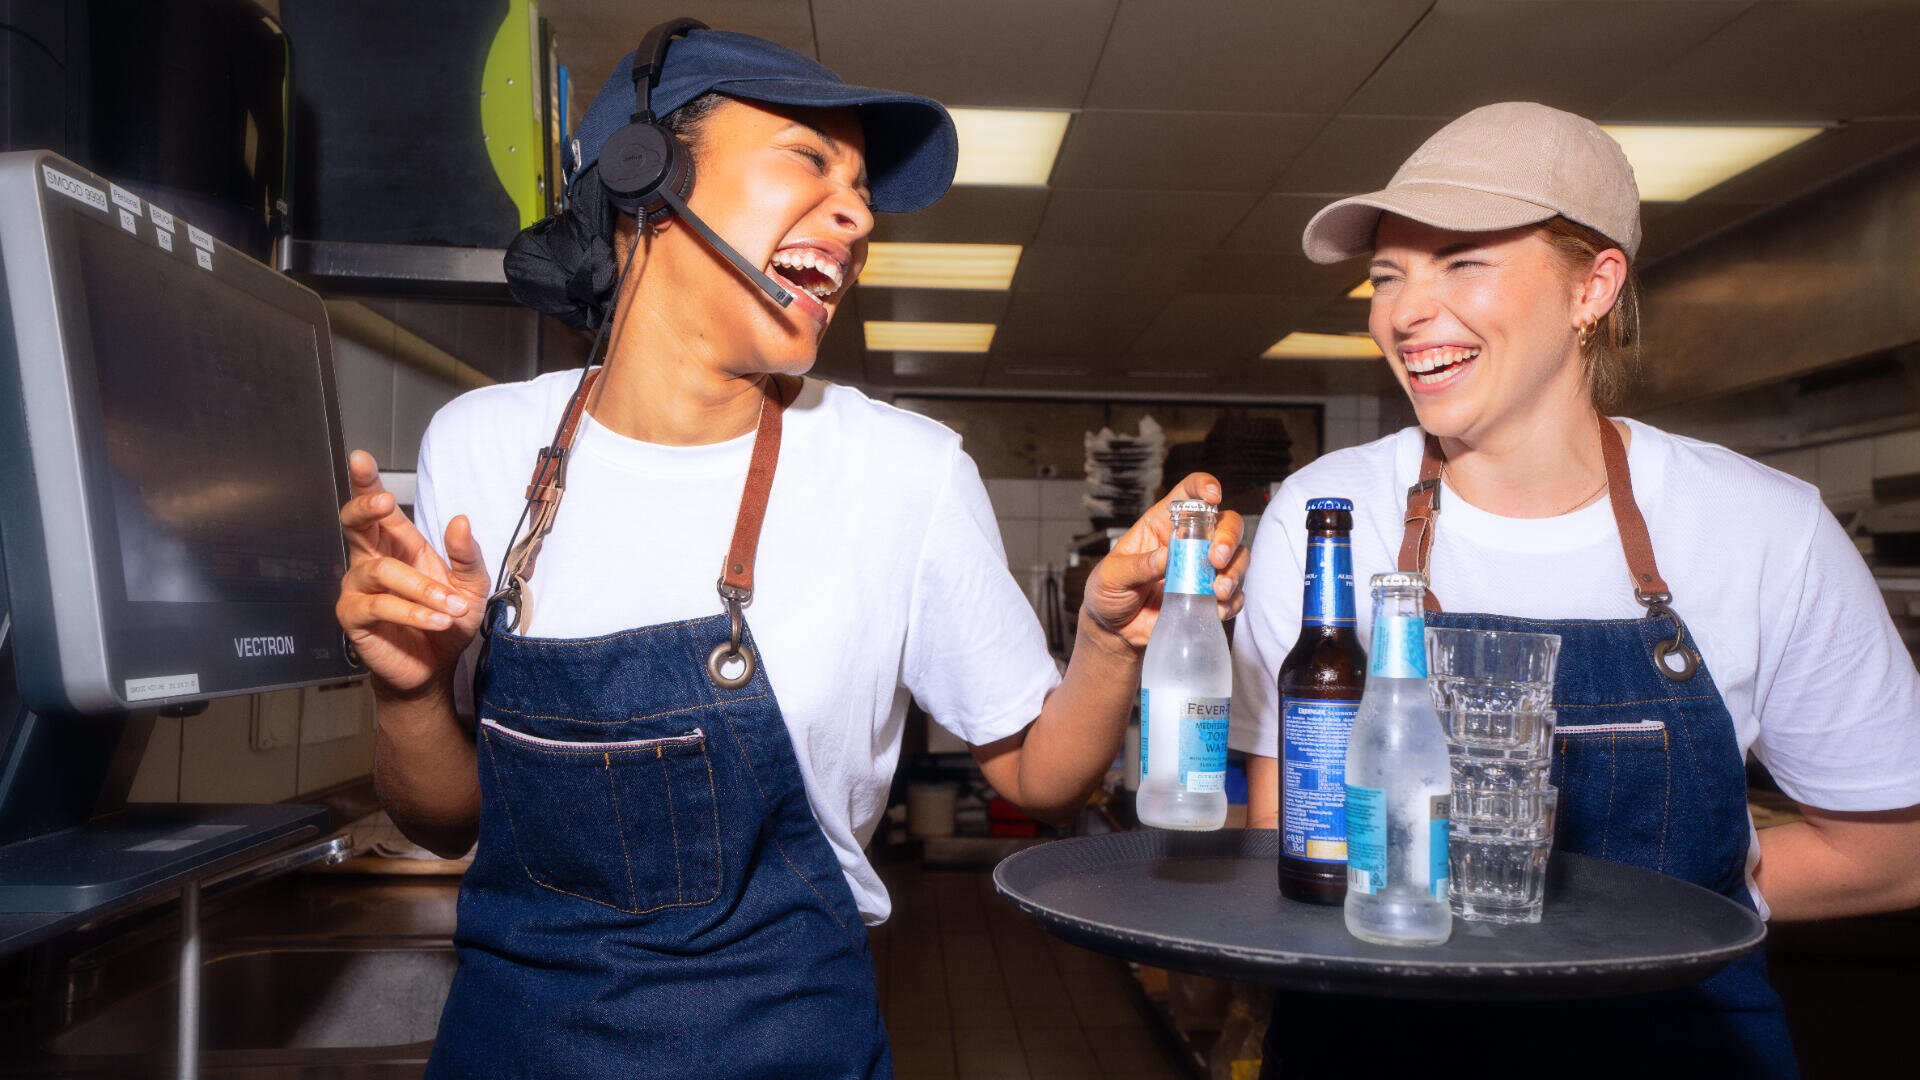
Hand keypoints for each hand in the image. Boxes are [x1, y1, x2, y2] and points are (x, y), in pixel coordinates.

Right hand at [334, 451, 490, 699]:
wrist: (435, 667)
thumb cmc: (447, 620)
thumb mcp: (471, 587)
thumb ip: (467, 556)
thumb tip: (460, 520)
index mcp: (398, 546)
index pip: (377, 509)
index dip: (366, 483)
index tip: (362, 459)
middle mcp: (372, 561)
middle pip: (355, 524)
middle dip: (365, 508)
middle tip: (383, 502)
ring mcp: (358, 589)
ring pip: (381, 571)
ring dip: (421, 588)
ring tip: (451, 606)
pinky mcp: (354, 618)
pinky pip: (379, 606)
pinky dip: (413, 611)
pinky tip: (436, 620)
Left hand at [1081, 473, 1249, 650]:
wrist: (1113, 630)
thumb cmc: (1108, 592)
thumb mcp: (1112, 575)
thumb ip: (1138, 566)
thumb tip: (1166, 557)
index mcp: (1163, 524)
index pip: (1189, 493)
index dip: (1204, 486)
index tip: (1213, 496)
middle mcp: (1188, 543)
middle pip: (1225, 524)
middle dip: (1228, 538)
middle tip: (1216, 559)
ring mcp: (1201, 570)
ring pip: (1236, 558)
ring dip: (1234, 572)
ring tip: (1218, 590)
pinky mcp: (1207, 597)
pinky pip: (1234, 595)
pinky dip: (1232, 602)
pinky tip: (1218, 609)